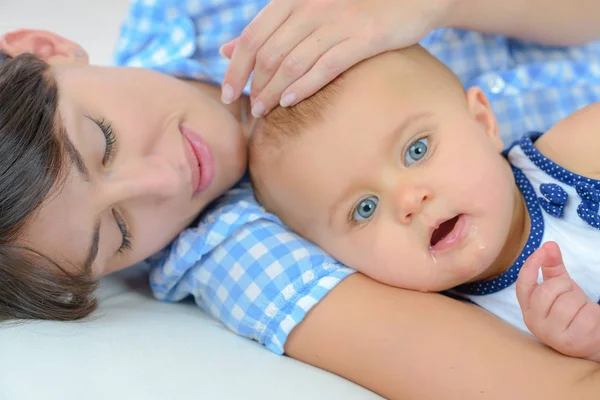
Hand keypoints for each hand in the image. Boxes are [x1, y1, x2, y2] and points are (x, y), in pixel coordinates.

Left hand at [220, 0, 455, 116]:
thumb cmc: (350, 8)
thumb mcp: (303, 11)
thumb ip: (266, 30)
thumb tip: (225, 49)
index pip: (252, 38)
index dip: (235, 69)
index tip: (228, 94)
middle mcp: (310, 8)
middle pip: (269, 54)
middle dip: (254, 86)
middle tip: (250, 109)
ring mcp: (336, 22)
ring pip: (292, 63)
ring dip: (273, 91)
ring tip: (264, 111)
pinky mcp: (362, 38)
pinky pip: (324, 67)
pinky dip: (303, 87)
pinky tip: (290, 102)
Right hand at [516, 241, 599, 361]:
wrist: (589, 342)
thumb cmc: (572, 312)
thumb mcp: (560, 288)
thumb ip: (552, 266)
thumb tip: (548, 244)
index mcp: (528, 307)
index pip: (522, 284)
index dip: (530, 266)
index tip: (541, 251)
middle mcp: (534, 322)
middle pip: (547, 290)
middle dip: (564, 286)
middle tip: (571, 294)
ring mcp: (551, 334)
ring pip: (568, 302)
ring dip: (580, 301)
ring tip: (580, 310)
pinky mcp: (571, 341)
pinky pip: (586, 314)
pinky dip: (593, 312)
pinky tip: (589, 320)